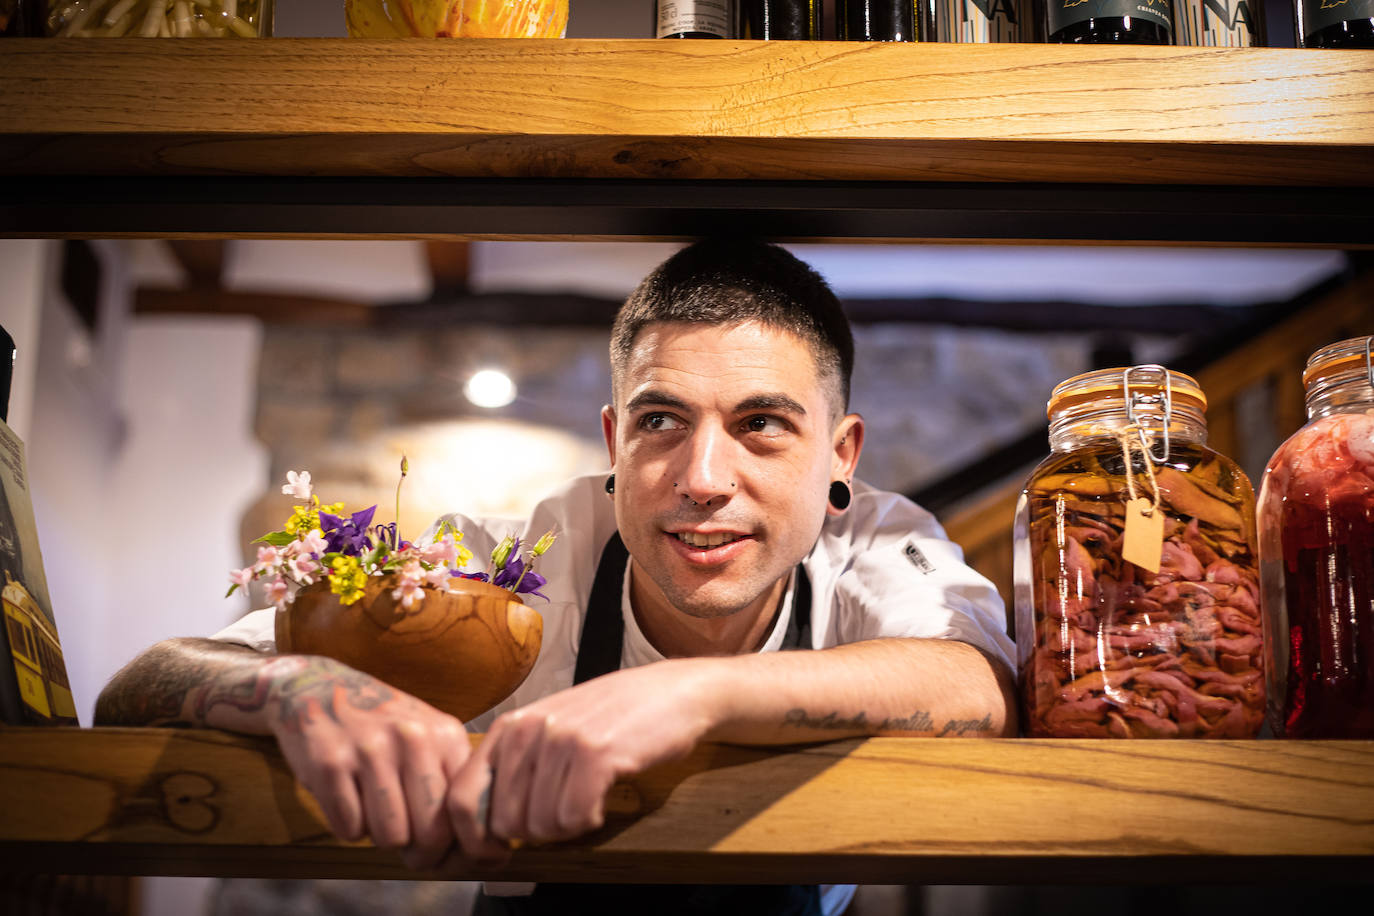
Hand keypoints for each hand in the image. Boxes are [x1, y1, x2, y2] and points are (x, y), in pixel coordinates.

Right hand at [263, 656, 471, 869]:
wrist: (319, 688)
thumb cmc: (382, 725)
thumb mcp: (429, 737)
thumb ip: (452, 782)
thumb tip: (470, 849)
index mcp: (445, 735)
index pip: (463, 812)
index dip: (453, 844)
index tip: (441, 849)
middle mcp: (412, 738)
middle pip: (429, 834)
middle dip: (417, 852)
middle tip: (404, 840)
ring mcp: (370, 749)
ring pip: (390, 837)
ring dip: (380, 836)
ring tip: (375, 809)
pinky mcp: (329, 763)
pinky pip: (349, 829)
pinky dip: (347, 825)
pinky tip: (348, 798)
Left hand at [446, 658, 722, 855]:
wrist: (671, 692)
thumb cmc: (612, 717)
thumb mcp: (550, 730)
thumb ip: (515, 767)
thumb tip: (482, 826)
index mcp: (509, 727)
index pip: (461, 797)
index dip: (475, 839)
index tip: (498, 853)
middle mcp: (527, 730)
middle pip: (505, 823)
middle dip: (536, 831)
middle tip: (565, 811)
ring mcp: (560, 740)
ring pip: (541, 826)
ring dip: (569, 824)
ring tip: (589, 795)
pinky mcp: (594, 754)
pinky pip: (575, 819)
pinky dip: (591, 819)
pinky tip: (604, 796)